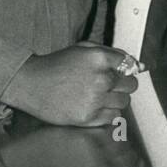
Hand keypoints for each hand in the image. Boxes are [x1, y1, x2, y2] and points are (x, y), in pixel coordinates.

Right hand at [1, 41, 136, 126]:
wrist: (30, 83)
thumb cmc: (57, 65)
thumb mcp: (83, 49)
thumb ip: (111, 54)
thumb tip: (136, 64)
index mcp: (99, 58)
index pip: (129, 65)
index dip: (125, 69)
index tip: (120, 72)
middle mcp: (100, 79)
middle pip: (131, 85)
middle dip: (123, 84)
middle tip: (110, 85)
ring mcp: (95, 100)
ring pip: (124, 102)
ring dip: (116, 99)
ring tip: (100, 96)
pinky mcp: (88, 117)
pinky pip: (113, 117)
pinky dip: (109, 112)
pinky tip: (96, 106)